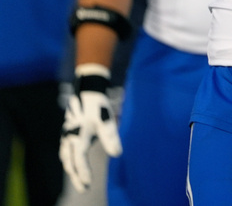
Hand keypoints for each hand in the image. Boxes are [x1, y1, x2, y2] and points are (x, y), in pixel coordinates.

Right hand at [60, 65, 121, 192]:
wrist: (88, 90)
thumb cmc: (99, 106)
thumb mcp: (107, 121)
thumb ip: (111, 138)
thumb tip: (117, 154)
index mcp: (78, 136)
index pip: (79, 159)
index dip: (83, 172)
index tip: (88, 184)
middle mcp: (69, 138)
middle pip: (70, 162)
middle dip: (76, 176)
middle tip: (84, 189)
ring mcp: (66, 135)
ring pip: (66, 157)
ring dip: (72, 169)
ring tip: (80, 180)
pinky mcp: (68, 132)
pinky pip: (66, 151)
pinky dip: (69, 160)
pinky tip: (74, 164)